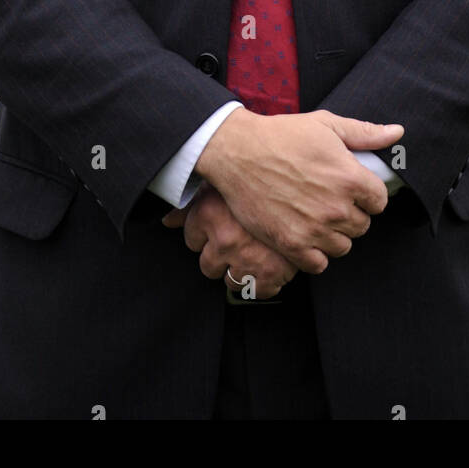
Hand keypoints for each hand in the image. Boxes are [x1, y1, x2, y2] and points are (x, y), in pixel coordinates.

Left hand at [162, 182, 296, 299]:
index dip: (204, 232)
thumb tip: (168, 221)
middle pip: (208, 266)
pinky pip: (260, 291)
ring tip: (252, 250)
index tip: (220, 223)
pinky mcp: (272, 273)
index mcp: (209, 213)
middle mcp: (225, 239)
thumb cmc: (259, 176)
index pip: (191, 239)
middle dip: (219, 255)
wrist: (300, 181)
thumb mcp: (221, 182)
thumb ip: (190, 204)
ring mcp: (248, 258)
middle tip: (236, 238)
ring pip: (230, 281)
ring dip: (240, 269)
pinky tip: (268, 262)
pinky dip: (264, 281)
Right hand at [194, 109, 404, 274]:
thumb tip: (397, 132)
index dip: (367, 194)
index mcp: (350, 178)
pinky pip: (319, 264)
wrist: (237, 151)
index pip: (380, 201)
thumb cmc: (282, 135)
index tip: (352, 189)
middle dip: (351, 213)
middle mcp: (336, 207)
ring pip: (343, 246)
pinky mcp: (291, 244)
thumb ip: (365, 132)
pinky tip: (304, 234)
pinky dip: (315, 253)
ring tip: (316, 217)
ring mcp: (314, 229)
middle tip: (329, 199)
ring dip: (334, 235)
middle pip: (362, 225)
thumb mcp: (326, 124)